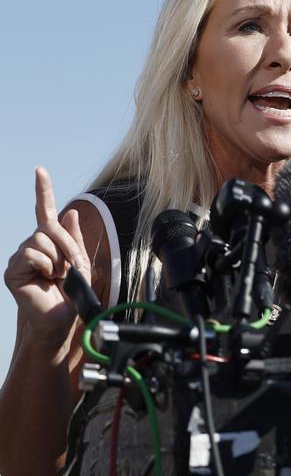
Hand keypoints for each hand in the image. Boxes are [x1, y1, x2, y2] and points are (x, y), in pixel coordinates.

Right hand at [4, 166, 90, 340]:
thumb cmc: (71, 293)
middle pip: (50, 229)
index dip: (43, 190)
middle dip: (68, 247)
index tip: (40, 170)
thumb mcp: (80, 262)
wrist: (61, 318)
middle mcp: (31, 246)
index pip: (45, 211)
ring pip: (42, 241)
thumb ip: (74, 238)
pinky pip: (32, 255)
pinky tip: (44, 279)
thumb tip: (70, 211)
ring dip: (58, 259)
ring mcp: (19, 257)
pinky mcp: (12, 270)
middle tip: (71, 268)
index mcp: (49, 242)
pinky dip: (46, 266)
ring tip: (56, 276)